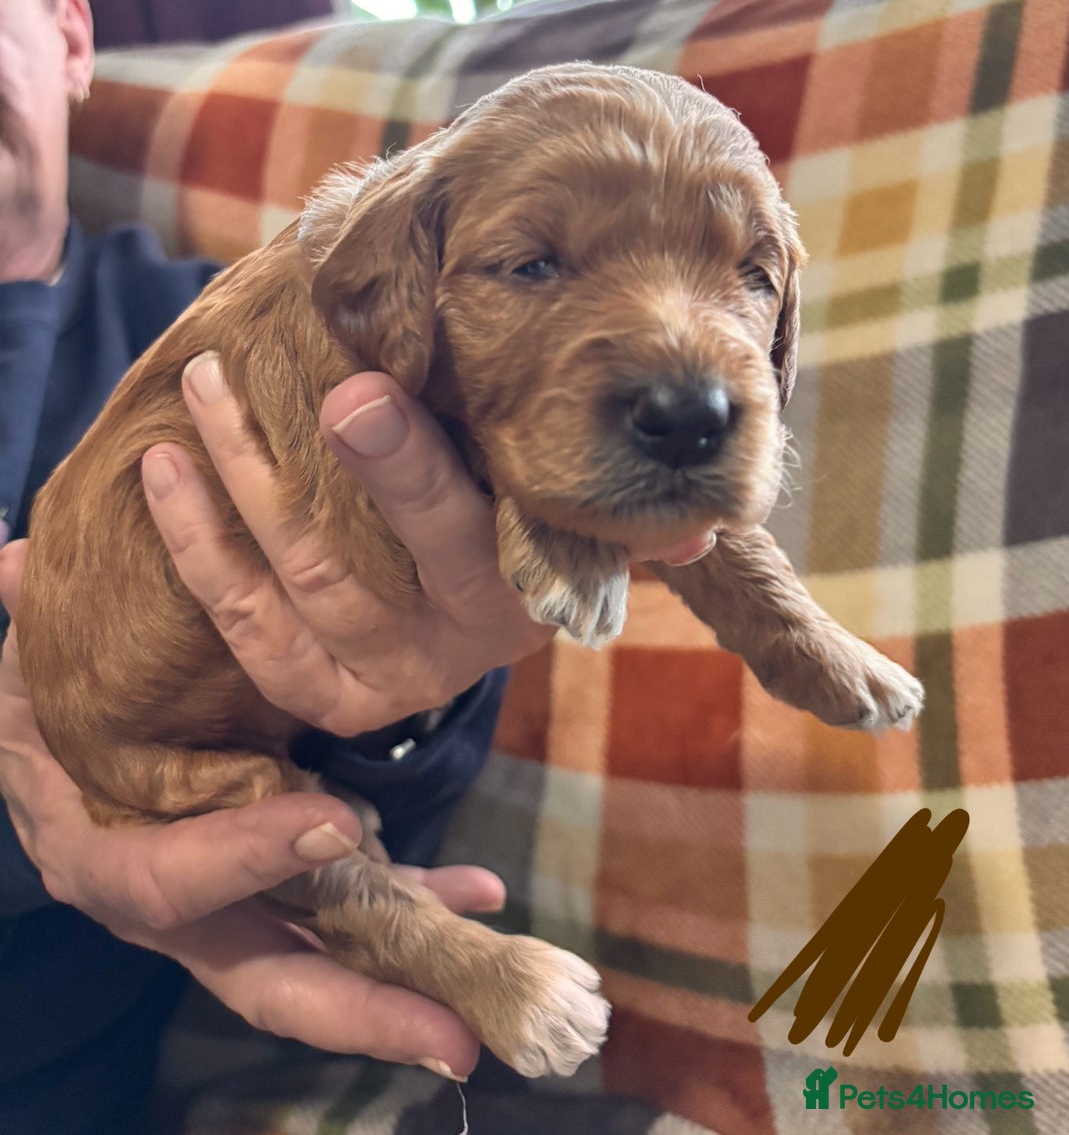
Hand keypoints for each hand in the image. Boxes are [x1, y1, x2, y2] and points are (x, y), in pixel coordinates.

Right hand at [0, 540, 497, 1077]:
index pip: (168, 882)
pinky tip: (479, 890)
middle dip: (359, 1008)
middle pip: (266, 974)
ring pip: (326, 952)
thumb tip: (13, 565)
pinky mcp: (281, 885)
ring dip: (412, 955)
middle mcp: (179, 907)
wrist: (65, 747)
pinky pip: (351, 906)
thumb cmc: (49, 706)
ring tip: (492, 942)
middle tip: (450, 1031)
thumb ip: (30, 629)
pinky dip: (414, 899)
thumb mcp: (30, 672)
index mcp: (103, 860)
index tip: (329, 823)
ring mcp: (238, 905)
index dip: (242, 859)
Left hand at [145, 357, 714, 736]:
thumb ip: (631, 522)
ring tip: (192, 391)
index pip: (459, 529)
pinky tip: (161, 470)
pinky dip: (196, 550)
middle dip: (277, 468)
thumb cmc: (539, 533)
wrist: (494, 617)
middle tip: (221, 376)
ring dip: (222, 487)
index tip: (348, 390)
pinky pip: (245, 629)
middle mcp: (447, 650)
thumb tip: (703, 518)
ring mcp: (376, 680)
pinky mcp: (324, 696)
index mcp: (519, 597)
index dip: (400, 467)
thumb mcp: (586, 530)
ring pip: (283, 585)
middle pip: (350, 563)